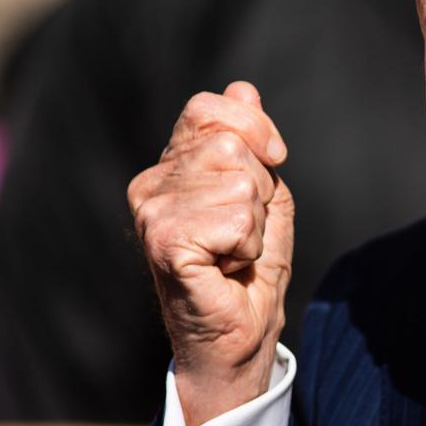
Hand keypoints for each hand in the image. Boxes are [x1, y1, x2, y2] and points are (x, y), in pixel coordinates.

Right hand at [128, 81, 293, 425]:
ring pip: (239, 183)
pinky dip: (247, 247)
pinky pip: (235, 220)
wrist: (238, 338)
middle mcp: (151, 185)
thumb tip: (242, 87)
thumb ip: (253, 142)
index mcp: (171, 166)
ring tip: (232, 253)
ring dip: (254, 224)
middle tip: (242, 234)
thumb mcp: (265, 195)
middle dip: (259, 191)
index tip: (274, 160)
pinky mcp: (164, 243)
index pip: (209, 108)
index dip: (254, 126)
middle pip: (231, 145)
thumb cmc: (250, 272)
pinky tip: (225, 268)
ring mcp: (152, 213)